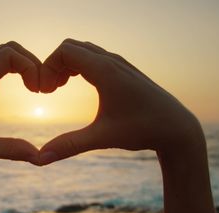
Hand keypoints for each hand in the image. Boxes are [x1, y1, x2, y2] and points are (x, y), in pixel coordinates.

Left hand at [0, 42, 40, 164]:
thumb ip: (11, 150)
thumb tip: (40, 157)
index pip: (8, 55)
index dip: (30, 67)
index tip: (38, 91)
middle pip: (9, 48)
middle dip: (31, 62)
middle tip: (42, 87)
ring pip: (5, 52)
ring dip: (25, 64)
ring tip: (36, 87)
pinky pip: (0, 61)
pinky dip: (17, 67)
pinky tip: (26, 87)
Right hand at [38, 39, 203, 164]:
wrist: (177, 128)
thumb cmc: (143, 130)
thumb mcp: (103, 138)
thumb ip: (70, 145)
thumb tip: (41, 159)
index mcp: (105, 71)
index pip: (64, 51)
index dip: (47, 67)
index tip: (45, 92)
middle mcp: (112, 61)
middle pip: (71, 46)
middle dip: (54, 64)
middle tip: (49, 90)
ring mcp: (120, 63)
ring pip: (84, 50)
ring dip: (67, 64)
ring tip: (59, 88)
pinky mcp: (125, 70)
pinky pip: (95, 57)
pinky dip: (80, 65)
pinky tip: (78, 85)